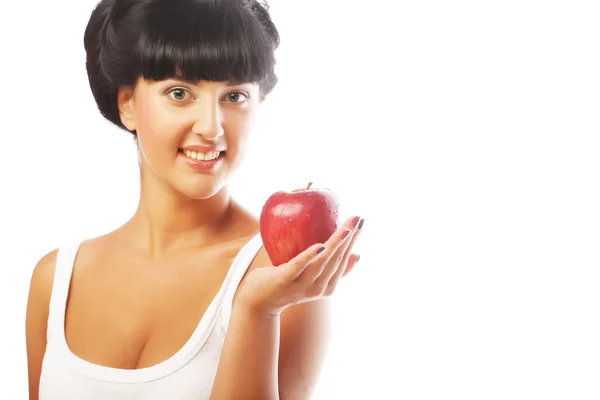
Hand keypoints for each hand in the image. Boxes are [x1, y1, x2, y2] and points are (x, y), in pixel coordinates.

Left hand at [234, 216, 363, 315]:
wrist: (257, 303)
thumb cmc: (286, 285)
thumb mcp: (312, 279)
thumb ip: (333, 270)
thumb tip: (358, 255)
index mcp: (327, 287)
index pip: (344, 260)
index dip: (354, 241)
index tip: (361, 222)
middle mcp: (317, 288)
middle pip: (336, 260)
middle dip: (349, 239)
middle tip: (358, 219)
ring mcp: (301, 285)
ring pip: (322, 263)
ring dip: (335, 245)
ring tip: (346, 229)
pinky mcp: (284, 280)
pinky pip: (298, 266)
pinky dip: (309, 257)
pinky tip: (319, 246)